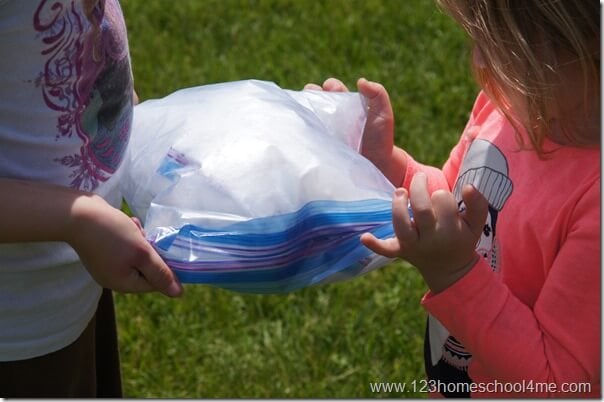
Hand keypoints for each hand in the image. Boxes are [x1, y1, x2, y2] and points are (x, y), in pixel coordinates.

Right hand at [67, 194, 182, 296]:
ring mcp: (106, 263)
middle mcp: (113, 277)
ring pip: (137, 254)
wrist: (77, 213)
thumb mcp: (142, 254)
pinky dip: (130, 234)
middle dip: (149, 249)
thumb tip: (178, 294)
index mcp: (123, 284)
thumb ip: (161, 273)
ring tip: (133, 226)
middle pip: (146, 268)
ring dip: (141, 239)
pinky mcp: (102, 249)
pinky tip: (127, 223)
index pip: (155, 283)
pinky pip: (125, 245)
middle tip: (144, 235)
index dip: (164, 265)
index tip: (163, 247)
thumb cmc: (112, 234)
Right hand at [305, 78, 403, 184]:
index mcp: (345, 106)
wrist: (378, 167)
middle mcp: (332, 117)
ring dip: (303, 111)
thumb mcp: (382, 114)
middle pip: (316, 100)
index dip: (330, 86)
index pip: (333, 90)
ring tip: (300, 109)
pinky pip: (307, 137)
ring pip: (309, 117)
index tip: (329, 87)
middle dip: (311, 94)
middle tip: (310, 93)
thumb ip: (378, 95)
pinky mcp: (319, 148)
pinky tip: (297, 128)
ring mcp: (324, 132)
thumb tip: (361, 81)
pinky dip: (301, 131)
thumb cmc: (381, 139)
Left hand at [361, 172, 488, 292]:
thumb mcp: (476, 225)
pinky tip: (364, 237)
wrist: (450, 269)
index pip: (443, 202)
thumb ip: (478, 204)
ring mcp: (413, 246)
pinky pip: (386, 250)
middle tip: (419, 178)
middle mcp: (430, 239)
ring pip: (401, 226)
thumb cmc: (462, 239)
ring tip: (400, 192)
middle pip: (422, 210)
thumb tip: (468, 186)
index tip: (441, 197)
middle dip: (418, 189)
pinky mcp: (400, 251)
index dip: (441, 194)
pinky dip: (375, 245)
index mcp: (450, 231)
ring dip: (397, 206)